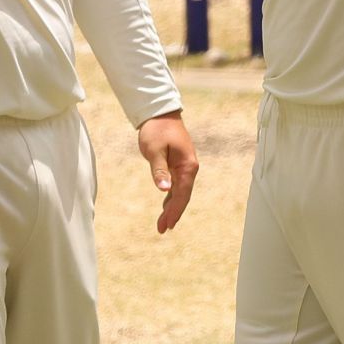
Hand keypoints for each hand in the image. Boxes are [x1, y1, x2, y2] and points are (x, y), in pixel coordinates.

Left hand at [137, 111, 197, 233]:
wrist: (160, 114)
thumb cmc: (157, 130)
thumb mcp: (155, 150)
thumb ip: (159, 170)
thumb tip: (165, 190)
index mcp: (187, 166)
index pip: (183, 194)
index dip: (175, 211)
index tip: (168, 225)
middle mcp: (189, 168)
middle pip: (183, 196)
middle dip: (173, 213)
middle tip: (162, 229)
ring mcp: (184, 167)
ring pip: (180, 192)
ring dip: (172, 208)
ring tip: (162, 225)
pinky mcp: (177, 165)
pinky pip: (176, 186)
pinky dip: (171, 198)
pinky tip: (165, 207)